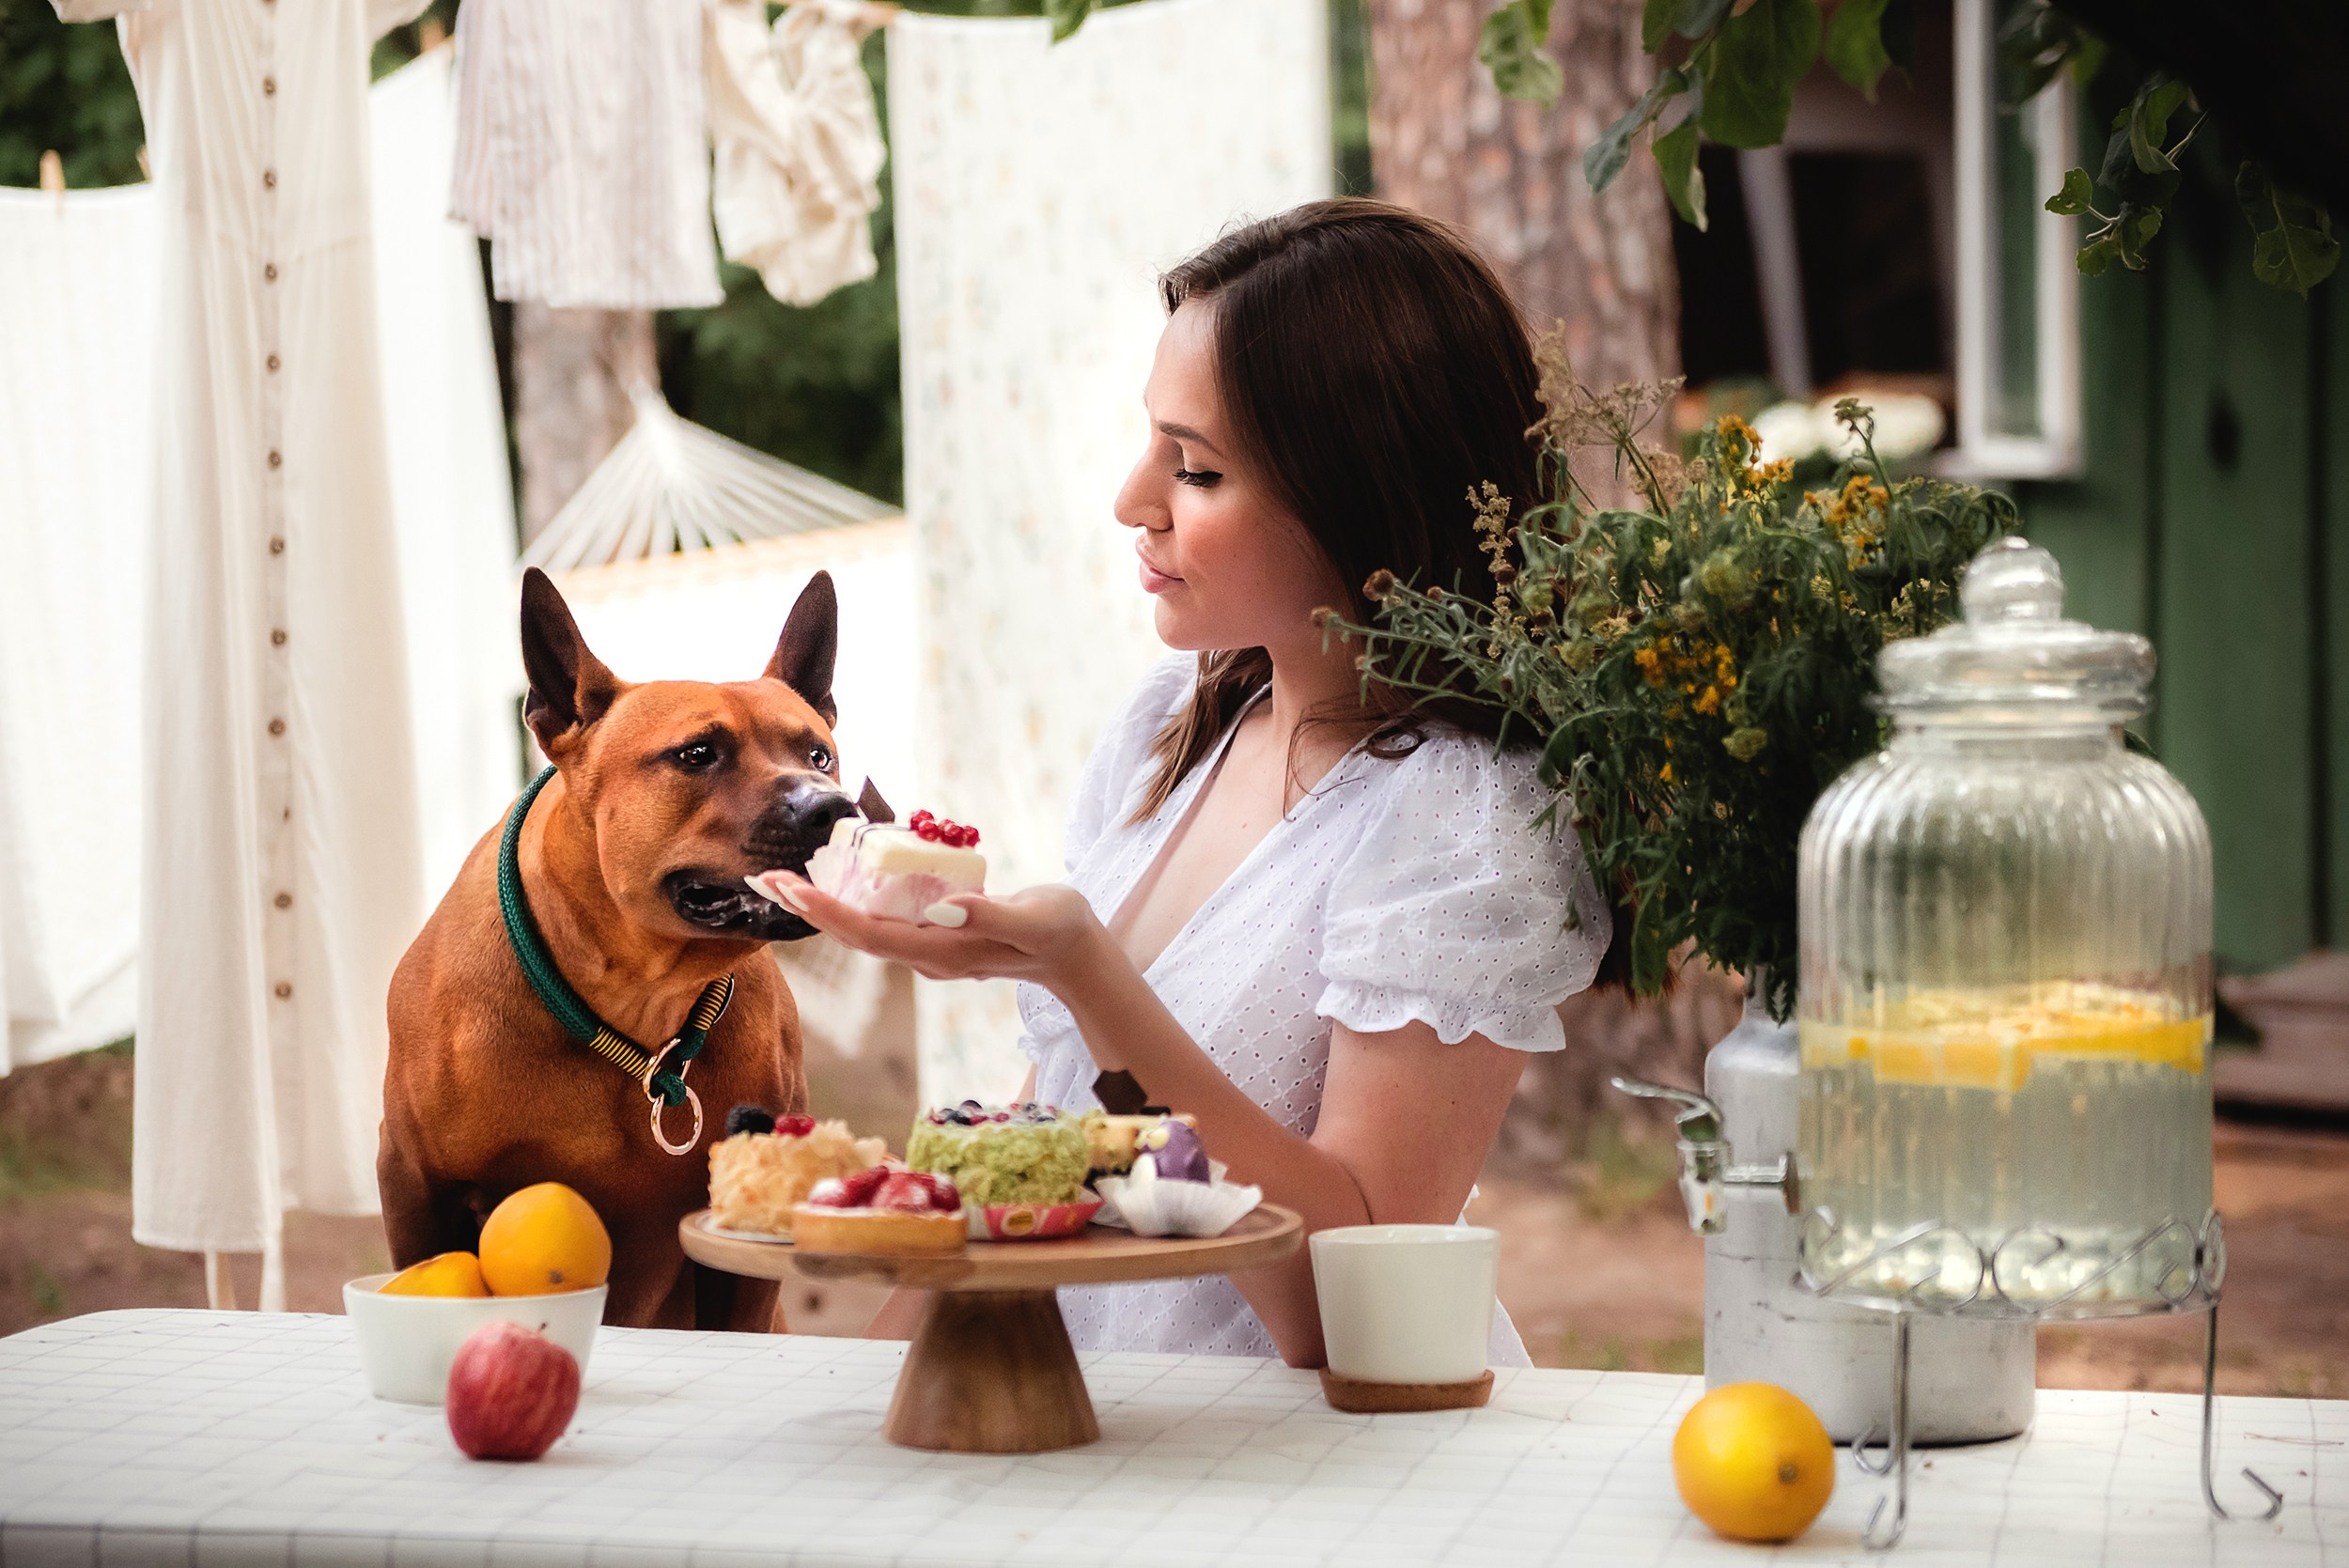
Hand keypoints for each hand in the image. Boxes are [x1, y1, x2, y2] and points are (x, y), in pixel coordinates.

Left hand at [763, 873, 1110, 988]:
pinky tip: (834, 884)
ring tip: (782, 882)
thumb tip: (942, 906)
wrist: (1079, 957)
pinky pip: (882, 920)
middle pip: (854, 933)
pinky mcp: (937, 937)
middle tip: (762, 879)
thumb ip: (990, 914)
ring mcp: (930, 949)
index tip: (790, 889)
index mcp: (944, 951)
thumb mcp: (1034, 919)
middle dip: (807, 908)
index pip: (872, 932)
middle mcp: (928, 955)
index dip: (828, 911)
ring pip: (862, 928)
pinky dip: (850, 902)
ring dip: (821, 906)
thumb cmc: (1062, 932)